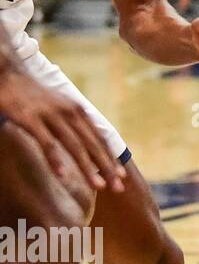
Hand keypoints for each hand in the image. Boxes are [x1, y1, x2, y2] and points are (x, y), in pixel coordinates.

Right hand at [0, 68, 125, 193]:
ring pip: (75, 146)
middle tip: (118, 187)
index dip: (111, 157)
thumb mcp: (60, 106)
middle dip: (106, 167)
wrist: (8, 75)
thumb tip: (88, 141)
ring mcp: (51, 116)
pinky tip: (63, 175)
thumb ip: (74, 123)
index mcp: (78, 111)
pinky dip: (56, 160)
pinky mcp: (31, 119)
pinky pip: (47, 143)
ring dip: (88, 168)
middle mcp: (70, 112)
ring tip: (98, 186)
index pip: (99, 138)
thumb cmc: (34, 96)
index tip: (121, 176)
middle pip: (92, 144)